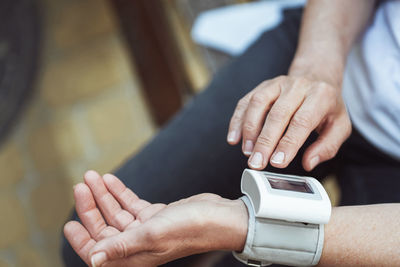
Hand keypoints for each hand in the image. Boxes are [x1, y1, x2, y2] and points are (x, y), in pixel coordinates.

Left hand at [64, 171, 247, 266]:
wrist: (220, 216)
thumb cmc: (191, 228)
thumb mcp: (152, 234)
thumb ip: (121, 246)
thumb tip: (92, 261)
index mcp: (135, 256)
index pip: (99, 250)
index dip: (81, 239)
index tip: (69, 222)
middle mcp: (138, 245)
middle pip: (106, 226)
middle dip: (92, 206)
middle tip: (81, 183)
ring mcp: (148, 229)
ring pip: (118, 212)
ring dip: (104, 195)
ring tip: (92, 176)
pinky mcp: (157, 216)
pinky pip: (132, 204)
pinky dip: (121, 192)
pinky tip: (111, 180)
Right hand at [227, 75, 350, 170]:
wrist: (316, 77)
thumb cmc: (326, 106)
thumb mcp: (339, 126)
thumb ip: (327, 146)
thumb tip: (308, 162)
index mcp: (320, 95)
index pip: (302, 120)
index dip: (288, 143)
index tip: (277, 162)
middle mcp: (297, 86)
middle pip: (277, 113)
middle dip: (265, 141)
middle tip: (257, 163)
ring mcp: (277, 83)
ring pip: (258, 103)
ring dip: (249, 130)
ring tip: (247, 152)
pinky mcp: (262, 86)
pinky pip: (245, 102)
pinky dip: (237, 121)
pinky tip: (234, 139)